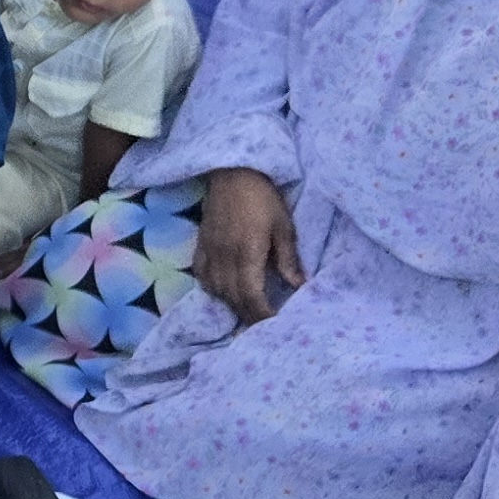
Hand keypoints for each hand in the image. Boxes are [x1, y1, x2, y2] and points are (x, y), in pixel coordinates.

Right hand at [195, 167, 303, 322]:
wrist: (233, 172)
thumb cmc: (264, 198)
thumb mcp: (284, 227)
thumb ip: (287, 259)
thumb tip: (298, 285)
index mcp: (247, 254)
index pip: (251, 296)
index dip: (262, 315)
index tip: (275, 325)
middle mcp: (225, 257)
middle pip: (233, 298)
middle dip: (249, 316)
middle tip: (263, 326)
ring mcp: (209, 252)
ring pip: (216, 290)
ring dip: (231, 305)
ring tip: (246, 311)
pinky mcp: (201, 245)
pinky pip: (202, 275)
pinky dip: (212, 288)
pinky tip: (222, 291)